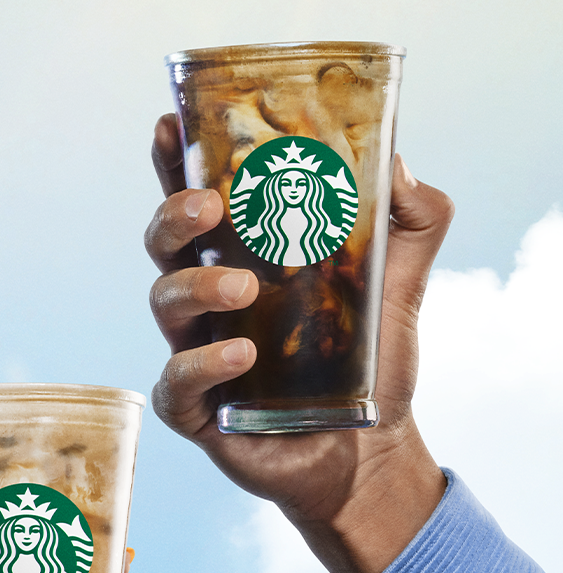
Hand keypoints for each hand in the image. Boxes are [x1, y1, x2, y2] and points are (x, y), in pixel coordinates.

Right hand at [146, 114, 450, 572]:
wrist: (368, 448)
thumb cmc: (368, 362)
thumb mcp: (400, 284)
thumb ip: (409, 222)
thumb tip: (397, 163)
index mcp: (242, 259)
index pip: (198, 202)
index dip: (177, 162)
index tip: (173, 123)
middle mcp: (209, 300)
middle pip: (163, 243)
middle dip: (174, 214)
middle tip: (211, 206)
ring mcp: (197, 351)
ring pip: (164, 303)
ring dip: (197, 286)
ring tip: (244, 288)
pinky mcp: (198, 408)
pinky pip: (177, 381)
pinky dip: (203, 364)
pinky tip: (243, 355)